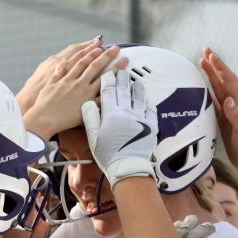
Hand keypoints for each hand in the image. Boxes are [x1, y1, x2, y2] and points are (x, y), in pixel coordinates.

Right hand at [24, 45, 126, 139]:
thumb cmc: (43, 104)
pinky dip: (112, 91)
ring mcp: (84, 94)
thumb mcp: (48, 85)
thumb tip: (60, 66)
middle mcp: (78, 83)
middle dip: (107, 56)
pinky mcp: (87, 106)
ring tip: (124, 62)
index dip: (92, 53)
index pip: (82, 62)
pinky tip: (122, 85)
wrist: (44, 118)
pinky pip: (103, 98)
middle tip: (116, 49)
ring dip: (115, 69)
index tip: (99, 47)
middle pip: (95, 66)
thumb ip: (56, 75)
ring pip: (103, 79)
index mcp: (68, 78)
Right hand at [80, 70, 157, 186]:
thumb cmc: (109, 155)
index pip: (108, 91)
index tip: (107, 73)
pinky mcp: (150, 126)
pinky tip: (147, 98)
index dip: (107, 80)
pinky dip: (148, 101)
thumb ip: (90, 117)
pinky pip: (150, 109)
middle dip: (122, 78)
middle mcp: (126, 112)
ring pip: (138, 97)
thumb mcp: (93, 137)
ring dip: (136, 87)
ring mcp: (140, 118)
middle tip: (122, 69)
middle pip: (124, 90)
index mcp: (111, 114)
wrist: (128, 167)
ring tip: (135, 80)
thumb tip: (87, 103)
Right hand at [200, 47, 237, 183]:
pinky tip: (200, 90)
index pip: (229, 81)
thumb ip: (236, 117)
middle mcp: (235, 106)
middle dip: (214, 66)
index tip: (210, 55)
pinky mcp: (224, 122)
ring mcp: (229, 113)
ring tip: (201, 64)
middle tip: (204, 51)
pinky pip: (213, 105)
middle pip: (223, 81)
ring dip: (210, 77)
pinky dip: (207, 95)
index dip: (220, 68)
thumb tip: (227, 100)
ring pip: (217, 91)